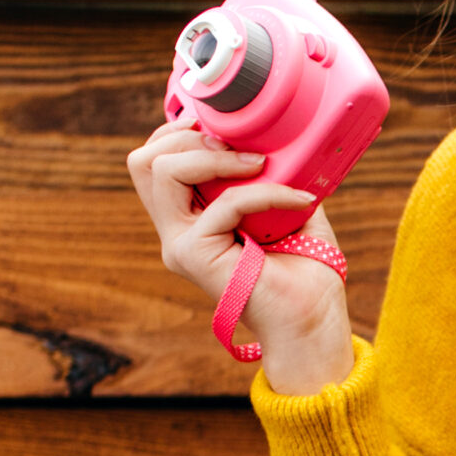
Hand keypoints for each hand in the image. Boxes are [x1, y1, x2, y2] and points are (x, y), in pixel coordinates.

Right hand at [125, 121, 352, 390]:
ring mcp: (179, 245)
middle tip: (239, 151)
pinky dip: (267, 192)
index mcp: (188, 220)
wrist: (312, 323)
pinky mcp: (194, 255)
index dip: (179, 133)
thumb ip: (267, 173)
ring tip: (259, 165)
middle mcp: (176, 233)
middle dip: (188, 138)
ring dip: (216, 156)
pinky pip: (226, 201)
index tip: (225, 131)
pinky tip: (299, 201)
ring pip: (162, 171)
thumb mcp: (285, 206)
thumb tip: (275, 138)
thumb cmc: (306, 272)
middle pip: (143, 161)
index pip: (153, 162)